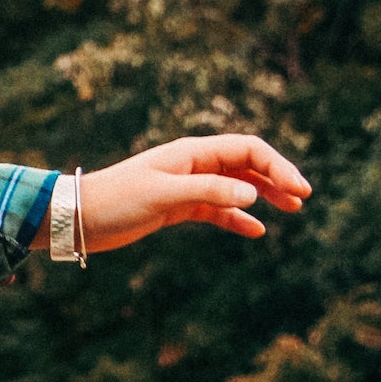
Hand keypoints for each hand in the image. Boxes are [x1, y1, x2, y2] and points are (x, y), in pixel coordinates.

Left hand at [71, 134, 310, 254]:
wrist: (77, 217)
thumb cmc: (116, 200)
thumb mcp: (164, 195)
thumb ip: (209, 192)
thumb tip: (253, 195)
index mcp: (191, 152)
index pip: (247, 150)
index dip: (277, 165)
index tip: (298, 189)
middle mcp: (193, 164)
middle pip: (246, 166)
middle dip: (277, 179)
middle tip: (303, 199)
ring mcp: (186, 185)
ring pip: (235, 187)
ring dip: (263, 197)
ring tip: (290, 212)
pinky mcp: (177, 207)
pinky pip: (216, 210)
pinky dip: (237, 218)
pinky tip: (256, 231)